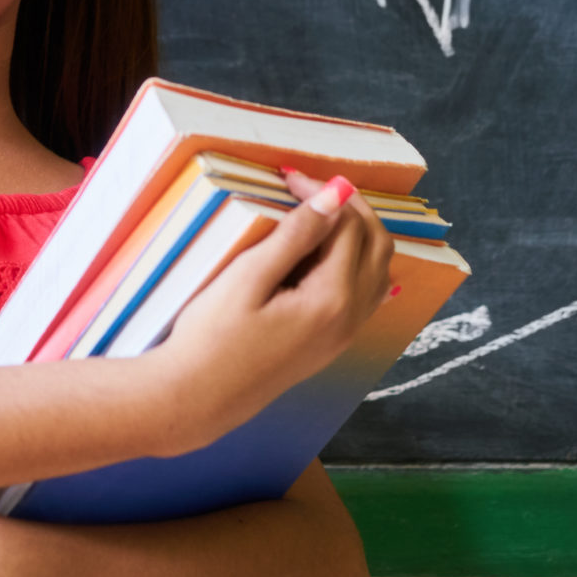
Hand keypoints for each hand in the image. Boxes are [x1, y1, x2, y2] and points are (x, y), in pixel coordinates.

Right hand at [143, 173, 396, 453]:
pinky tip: (334, 255)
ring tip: (320, 213)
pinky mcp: (331, 344)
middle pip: (377, 245)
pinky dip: (358, 263)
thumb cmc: (212, 337)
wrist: (198, 398)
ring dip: (358, 234)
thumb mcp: (247, 278)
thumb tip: (333, 196)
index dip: (324, 194)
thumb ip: (295, 236)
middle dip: (352, 208)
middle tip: (313, 188)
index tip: (289, 179)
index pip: (347, 227)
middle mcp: (350, 318)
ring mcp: (344, 335)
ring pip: (378, 270)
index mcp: (331, 299)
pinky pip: (367, 295)